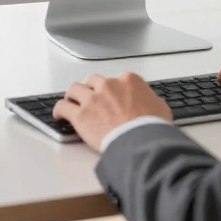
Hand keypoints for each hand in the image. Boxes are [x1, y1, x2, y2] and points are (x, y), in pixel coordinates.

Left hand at [53, 72, 171, 151]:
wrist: (141, 141)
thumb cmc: (151, 127)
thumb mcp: (160, 108)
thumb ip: (151, 100)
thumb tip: (152, 103)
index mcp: (128, 80)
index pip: (116, 79)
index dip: (112, 89)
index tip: (111, 96)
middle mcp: (108, 85)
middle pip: (93, 80)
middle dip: (91, 88)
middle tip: (91, 97)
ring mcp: (93, 99)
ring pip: (75, 89)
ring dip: (73, 95)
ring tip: (71, 101)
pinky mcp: (80, 115)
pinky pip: (63, 107)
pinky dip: (59, 110)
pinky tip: (59, 114)